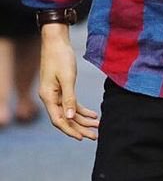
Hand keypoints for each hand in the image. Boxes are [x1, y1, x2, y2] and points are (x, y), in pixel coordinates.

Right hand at [39, 25, 98, 140]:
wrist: (57, 42)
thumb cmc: (61, 57)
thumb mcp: (67, 78)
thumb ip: (69, 98)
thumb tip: (70, 117)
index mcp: (48, 97)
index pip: (59, 120)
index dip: (70, 130)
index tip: (82, 138)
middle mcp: (50, 98)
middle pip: (65, 119)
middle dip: (80, 128)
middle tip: (94, 136)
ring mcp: (56, 94)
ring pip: (70, 112)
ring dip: (83, 120)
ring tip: (97, 127)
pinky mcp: (62, 88)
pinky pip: (72, 104)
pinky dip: (82, 110)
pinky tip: (94, 115)